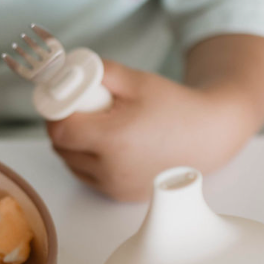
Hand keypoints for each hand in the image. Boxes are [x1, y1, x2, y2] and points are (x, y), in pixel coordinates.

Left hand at [46, 59, 251, 202]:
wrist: (207, 136)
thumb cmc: (176, 107)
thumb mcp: (137, 80)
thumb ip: (99, 71)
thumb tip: (68, 68)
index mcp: (114, 139)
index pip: (61, 129)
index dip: (56, 112)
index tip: (62, 100)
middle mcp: (112, 169)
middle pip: (62, 147)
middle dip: (65, 125)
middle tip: (82, 109)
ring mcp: (116, 186)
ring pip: (72, 163)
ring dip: (74, 144)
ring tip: (100, 125)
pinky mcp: (120, 195)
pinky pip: (88, 176)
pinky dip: (88, 161)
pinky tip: (109, 144)